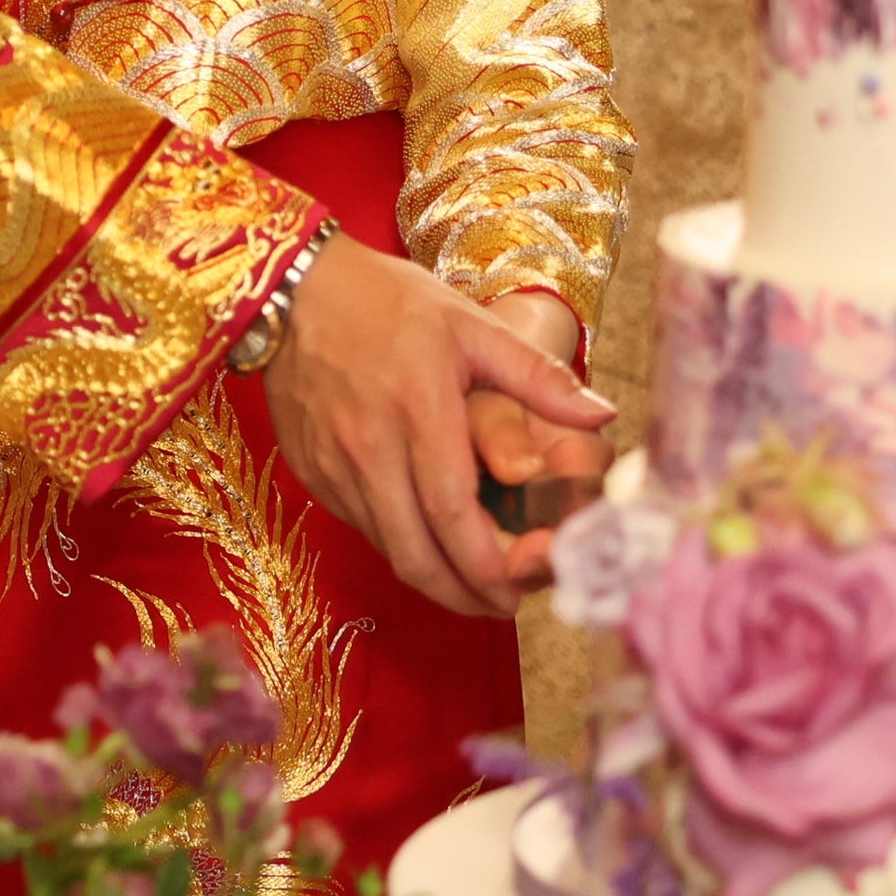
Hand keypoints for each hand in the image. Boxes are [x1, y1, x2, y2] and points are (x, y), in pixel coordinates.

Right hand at [266, 244, 610, 618]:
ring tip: (470, 584)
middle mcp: (370, 447)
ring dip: (431, 578)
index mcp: (419, 410)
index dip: (487, 566)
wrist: (291, 288)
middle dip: (463, 596)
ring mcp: (333, 464)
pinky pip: (360, 524)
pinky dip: (397, 543)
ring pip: (386, 547)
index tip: (519, 591)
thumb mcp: (471, 326)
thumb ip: (539, 378)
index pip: (452, 515)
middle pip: (416, 554)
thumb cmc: (388, 301)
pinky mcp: (310, 471)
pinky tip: (424, 539)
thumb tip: (603, 415)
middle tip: (500, 607)